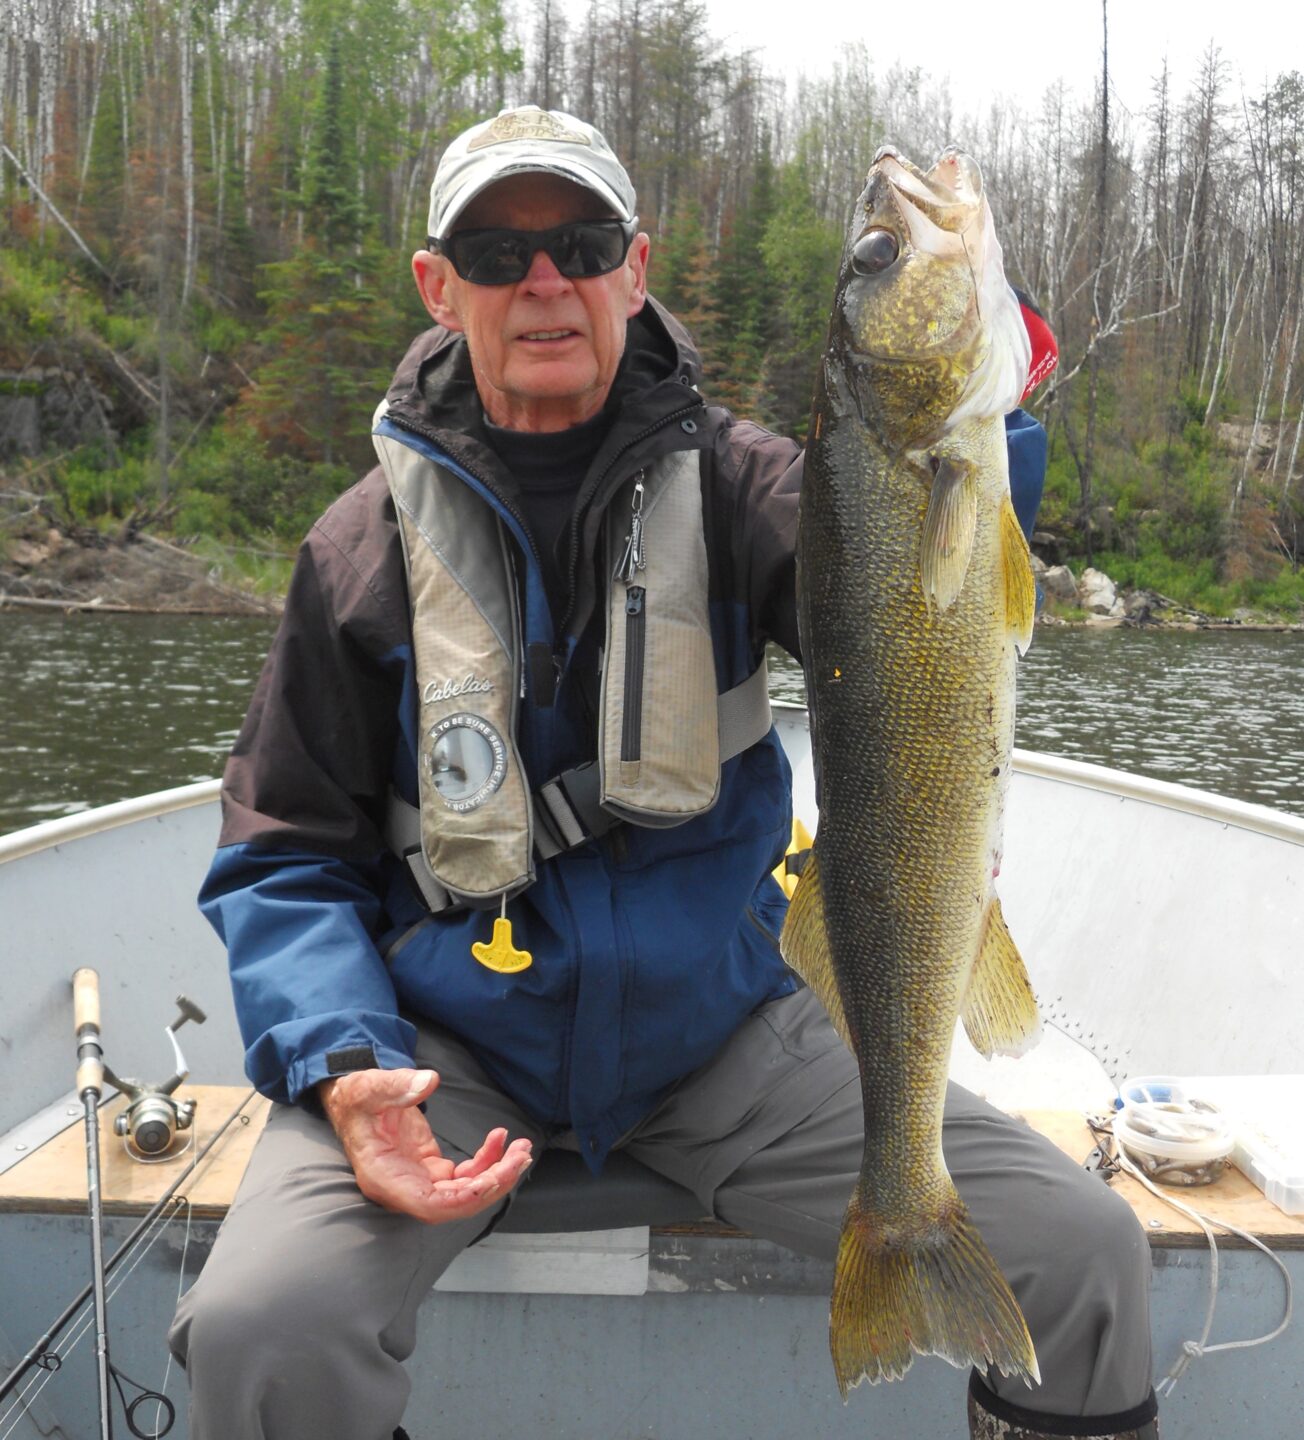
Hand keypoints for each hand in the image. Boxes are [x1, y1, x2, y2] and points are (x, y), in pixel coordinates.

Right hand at [318, 1068, 532, 1224]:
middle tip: (520, 1158)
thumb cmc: (358, 1097)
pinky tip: (499, 1139)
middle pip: (455, 1202)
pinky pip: (465, 1174)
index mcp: (385, 1178)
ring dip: (497, 1173)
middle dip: (493, 1183)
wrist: (355, 1099)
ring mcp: (419, 1180)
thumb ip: (397, 1085)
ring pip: (465, 1191)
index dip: (462, 1200)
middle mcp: (404, 1187)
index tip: (491, 1181)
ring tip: (522, 1149)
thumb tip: (427, 1082)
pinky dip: (487, 1161)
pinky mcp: (431, 1169)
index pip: (429, 1205)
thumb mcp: (369, 1086)